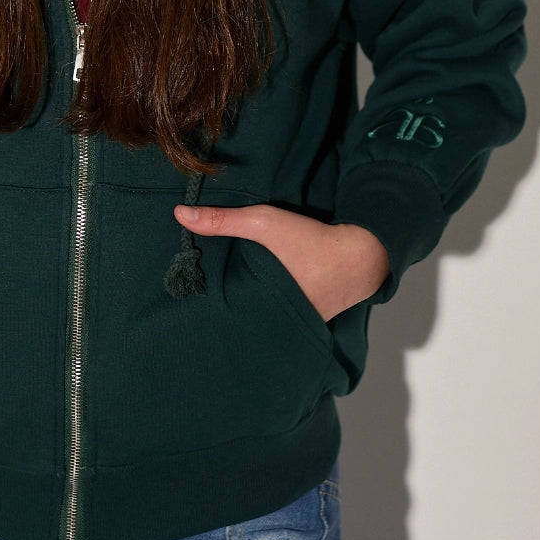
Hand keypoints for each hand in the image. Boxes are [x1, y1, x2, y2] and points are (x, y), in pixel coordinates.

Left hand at [174, 202, 388, 321]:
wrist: (360, 255)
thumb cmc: (309, 239)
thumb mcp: (262, 222)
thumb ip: (222, 220)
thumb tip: (178, 213)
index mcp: (260, 305)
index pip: (223, 315)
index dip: (206, 308)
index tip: (186, 303)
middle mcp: (277, 323)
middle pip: (240, 320)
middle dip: (225, 314)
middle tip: (200, 308)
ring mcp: (295, 325)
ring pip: (262, 320)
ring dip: (250, 312)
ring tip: (227, 305)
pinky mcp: (309, 319)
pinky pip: (283, 318)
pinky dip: (272, 310)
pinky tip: (261, 300)